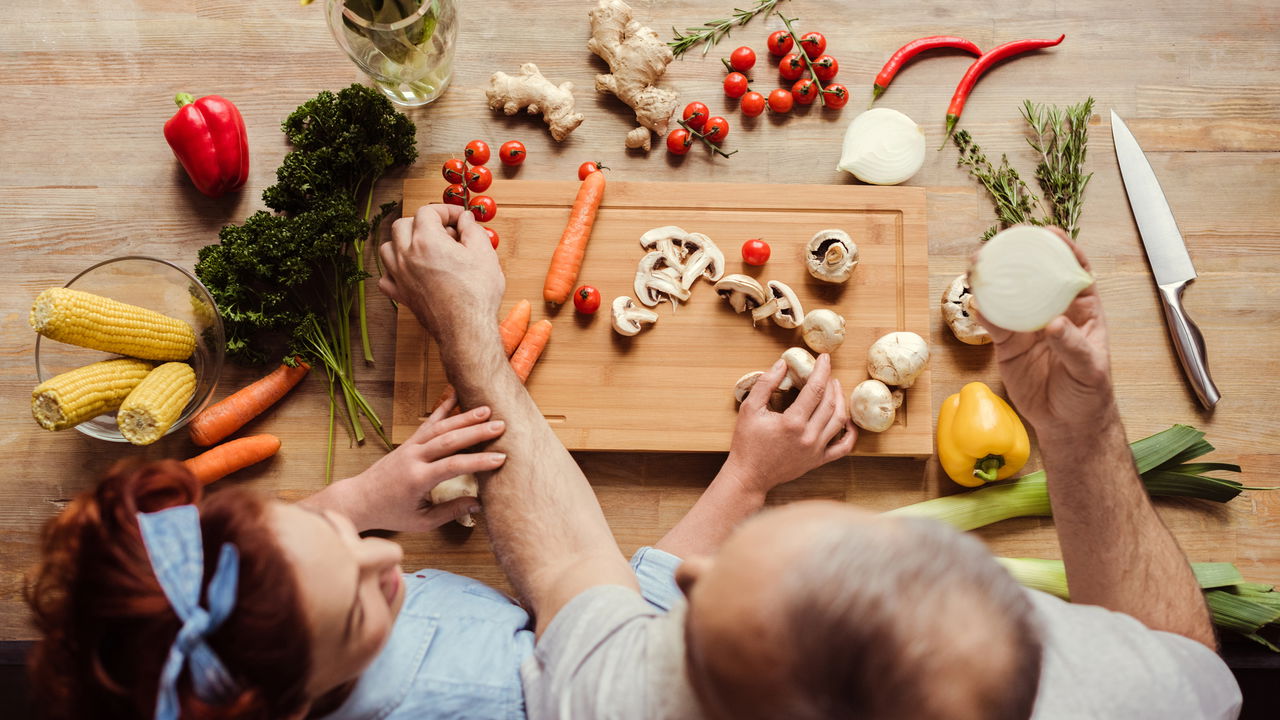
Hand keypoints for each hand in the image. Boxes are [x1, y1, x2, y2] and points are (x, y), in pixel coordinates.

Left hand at [308, 393, 507, 531]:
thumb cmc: (391, 513)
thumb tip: (479, 504)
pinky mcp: (408, 441)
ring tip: (487, 409)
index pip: (453, 466)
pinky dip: (443, 407)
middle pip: (449, 440)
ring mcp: (410, 446)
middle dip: (476, 431)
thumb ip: (450, 511)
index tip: (501, 458)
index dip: (478, 462)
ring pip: (440, 427)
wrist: (360, 499)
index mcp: (418, 479)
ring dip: (464, 417)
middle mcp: (414, 458)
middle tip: (501, 426)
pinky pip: (428, 422)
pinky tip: (455, 392)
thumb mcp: (422, 521)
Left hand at [379, 204, 504, 349]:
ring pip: (388, 247)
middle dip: (422, 222)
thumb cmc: (476, 295)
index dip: (445, 211)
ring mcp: (400, 276)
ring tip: (424, 248)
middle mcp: (407, 255)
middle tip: (443, 231)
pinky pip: (386, 276)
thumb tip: (465, 219)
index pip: (427, 211)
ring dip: (403, 242)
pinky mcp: (400, 294)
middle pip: (403, 224)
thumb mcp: (484, 253)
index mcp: (426, 241)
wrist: (466, 329)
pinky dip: (394, 270)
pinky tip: (411, 271)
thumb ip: (471, 230)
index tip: (457, 218)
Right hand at [720, 354, 856, 496]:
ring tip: (835, 389)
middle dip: (831, 383)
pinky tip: (847, 420)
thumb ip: (765, 384)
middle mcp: (809, 437)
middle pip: (830, 403)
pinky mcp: (818, 461)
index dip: (822, 370)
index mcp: (793, 423)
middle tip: (827, 372)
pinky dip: (850, 433)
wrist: (749, 476)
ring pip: (839, 420)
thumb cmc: (746, 443)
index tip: (824, 358)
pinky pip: (843, 447)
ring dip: (840, 401)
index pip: (815, 389)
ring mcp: (816, 450)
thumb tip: (782, 364)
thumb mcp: (749, 409)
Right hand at [972, 227, 1115, 435]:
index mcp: (1082, 311)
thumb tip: (1053, 324)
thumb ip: (1072, 345)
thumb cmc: (1088, 393)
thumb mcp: (1089, 369)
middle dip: (1021, 257)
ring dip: (995, 280)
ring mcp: (1028, 328)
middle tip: (1003, 242)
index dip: (1065, 249)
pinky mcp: (1008, 345)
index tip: (1050, 232)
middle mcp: (1053, 312)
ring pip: (1010, 296)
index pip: (1075, 272)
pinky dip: (983, 312)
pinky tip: (975, 302)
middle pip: (1036, 277)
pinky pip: (994, 324)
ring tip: (978, 265)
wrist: (1066, 424)